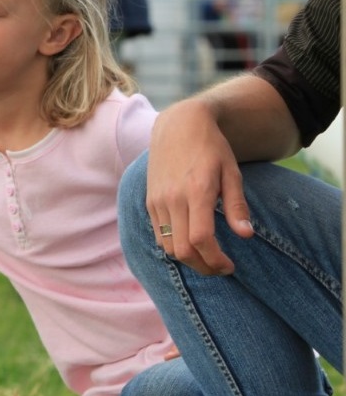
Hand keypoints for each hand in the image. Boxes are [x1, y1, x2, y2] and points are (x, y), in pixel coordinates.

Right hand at [145, 100, 253, 274]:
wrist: (178, 127)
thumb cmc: (211, 148)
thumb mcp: (232, 172)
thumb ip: (236, 205)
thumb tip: (246, 235)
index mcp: (197, 191)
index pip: (201, 238)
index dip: (215, 259)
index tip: (229, 266)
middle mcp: (172, 199)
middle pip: (182, 249)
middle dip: (203, 266)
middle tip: (221, 268)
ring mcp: (157, 201)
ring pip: (168, 246)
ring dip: (188, 259)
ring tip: (207, 258)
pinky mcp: (150, 202)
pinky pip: (159, 235)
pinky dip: (174, 246)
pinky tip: (191, 243)